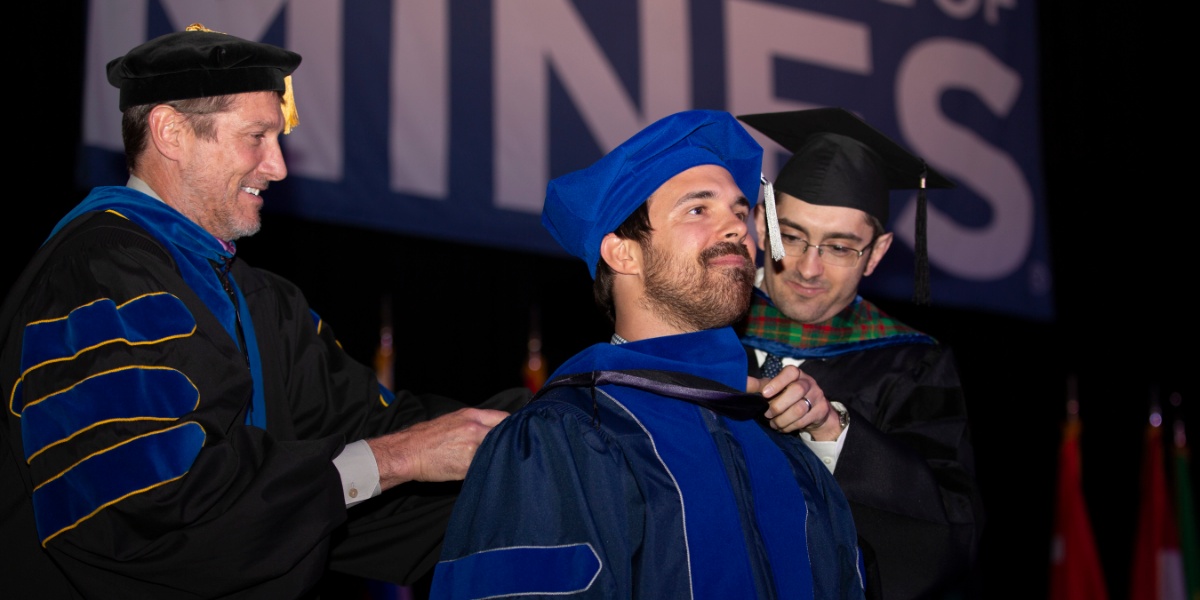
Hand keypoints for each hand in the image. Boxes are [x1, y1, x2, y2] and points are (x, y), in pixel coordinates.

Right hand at [367, 407, 508, 489]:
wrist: (407, 452)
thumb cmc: (427, 438)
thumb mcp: (454, 420)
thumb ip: (476, 424)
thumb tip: (494, 432)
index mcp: (472, 415)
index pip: (505, 418)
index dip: (513, 428)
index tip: (517, 436)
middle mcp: (475, 429)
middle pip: (506, 435)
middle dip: (511, 444)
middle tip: (514, 452)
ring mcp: (472, 447)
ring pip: (498, 453)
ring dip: (501, 458)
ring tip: (502, 465)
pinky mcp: (467, 465)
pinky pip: (486, 468)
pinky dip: (489, 470)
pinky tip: (488, 474)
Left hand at [748, 366, 842, 440]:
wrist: (813, 412)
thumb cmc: (789, 397)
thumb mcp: (775, 389)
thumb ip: (759, 386)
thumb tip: (742, 382)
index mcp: (796, 374)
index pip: (790, 372)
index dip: (777, 382)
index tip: (765, 394)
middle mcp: (809, 382)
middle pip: (797, 390)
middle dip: (779, 405)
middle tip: (767, 414)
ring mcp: (817, 396)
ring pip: (800, 408)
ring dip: (783, 419)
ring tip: (773, 423)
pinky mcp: (821, 410)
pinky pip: (804, 420)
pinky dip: (790, 426)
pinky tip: (783, 427)